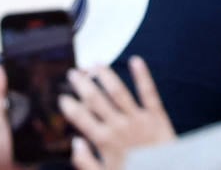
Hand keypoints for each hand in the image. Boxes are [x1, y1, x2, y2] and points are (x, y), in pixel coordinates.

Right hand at [62, 58, 176, 169]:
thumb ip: (86, 162)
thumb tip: (75, 144)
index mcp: (106, 141)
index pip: (82, 118)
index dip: (70, 106)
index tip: (63, 98)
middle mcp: (120, 126)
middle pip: (96, 100)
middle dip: (83, 85)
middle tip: (73, 73)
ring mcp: (138, 119)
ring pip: (118, 92)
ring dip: (106, 75)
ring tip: (96, 63)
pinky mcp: (157, 117)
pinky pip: (149, 93)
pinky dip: (142, 76)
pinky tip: (136, 61)